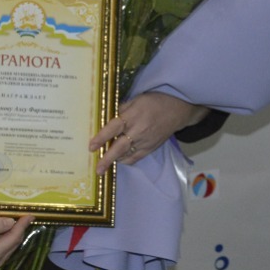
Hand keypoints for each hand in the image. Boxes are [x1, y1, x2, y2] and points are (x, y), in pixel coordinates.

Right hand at [0, 214, 33, 266]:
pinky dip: (9, 232)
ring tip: (19, 215)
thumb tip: (12, 221)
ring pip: (12, 241)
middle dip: (20, 227)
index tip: (31, 214)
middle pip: (15, 240)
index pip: (14, 238)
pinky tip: (9, 222)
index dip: (23, 225)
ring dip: (15, 229)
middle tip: (25, 212)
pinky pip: (6, 241)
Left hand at [91, 91, 207, 172]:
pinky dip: (126, 160)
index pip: (114, 128)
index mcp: (133, 116)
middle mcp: (138, 131)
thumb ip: (121, 110)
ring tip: (104, 164)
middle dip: (107, 159)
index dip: (101, 138)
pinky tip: (118, 160)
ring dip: (115, 160)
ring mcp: (146, 141)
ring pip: (127, 155)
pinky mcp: (151, 148)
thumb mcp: (136, 100)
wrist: (178, 109)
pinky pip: (136, 158)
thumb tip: (107, 119)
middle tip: (97, 169)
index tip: (91, 147)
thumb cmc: (154, 101)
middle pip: (120, 147)